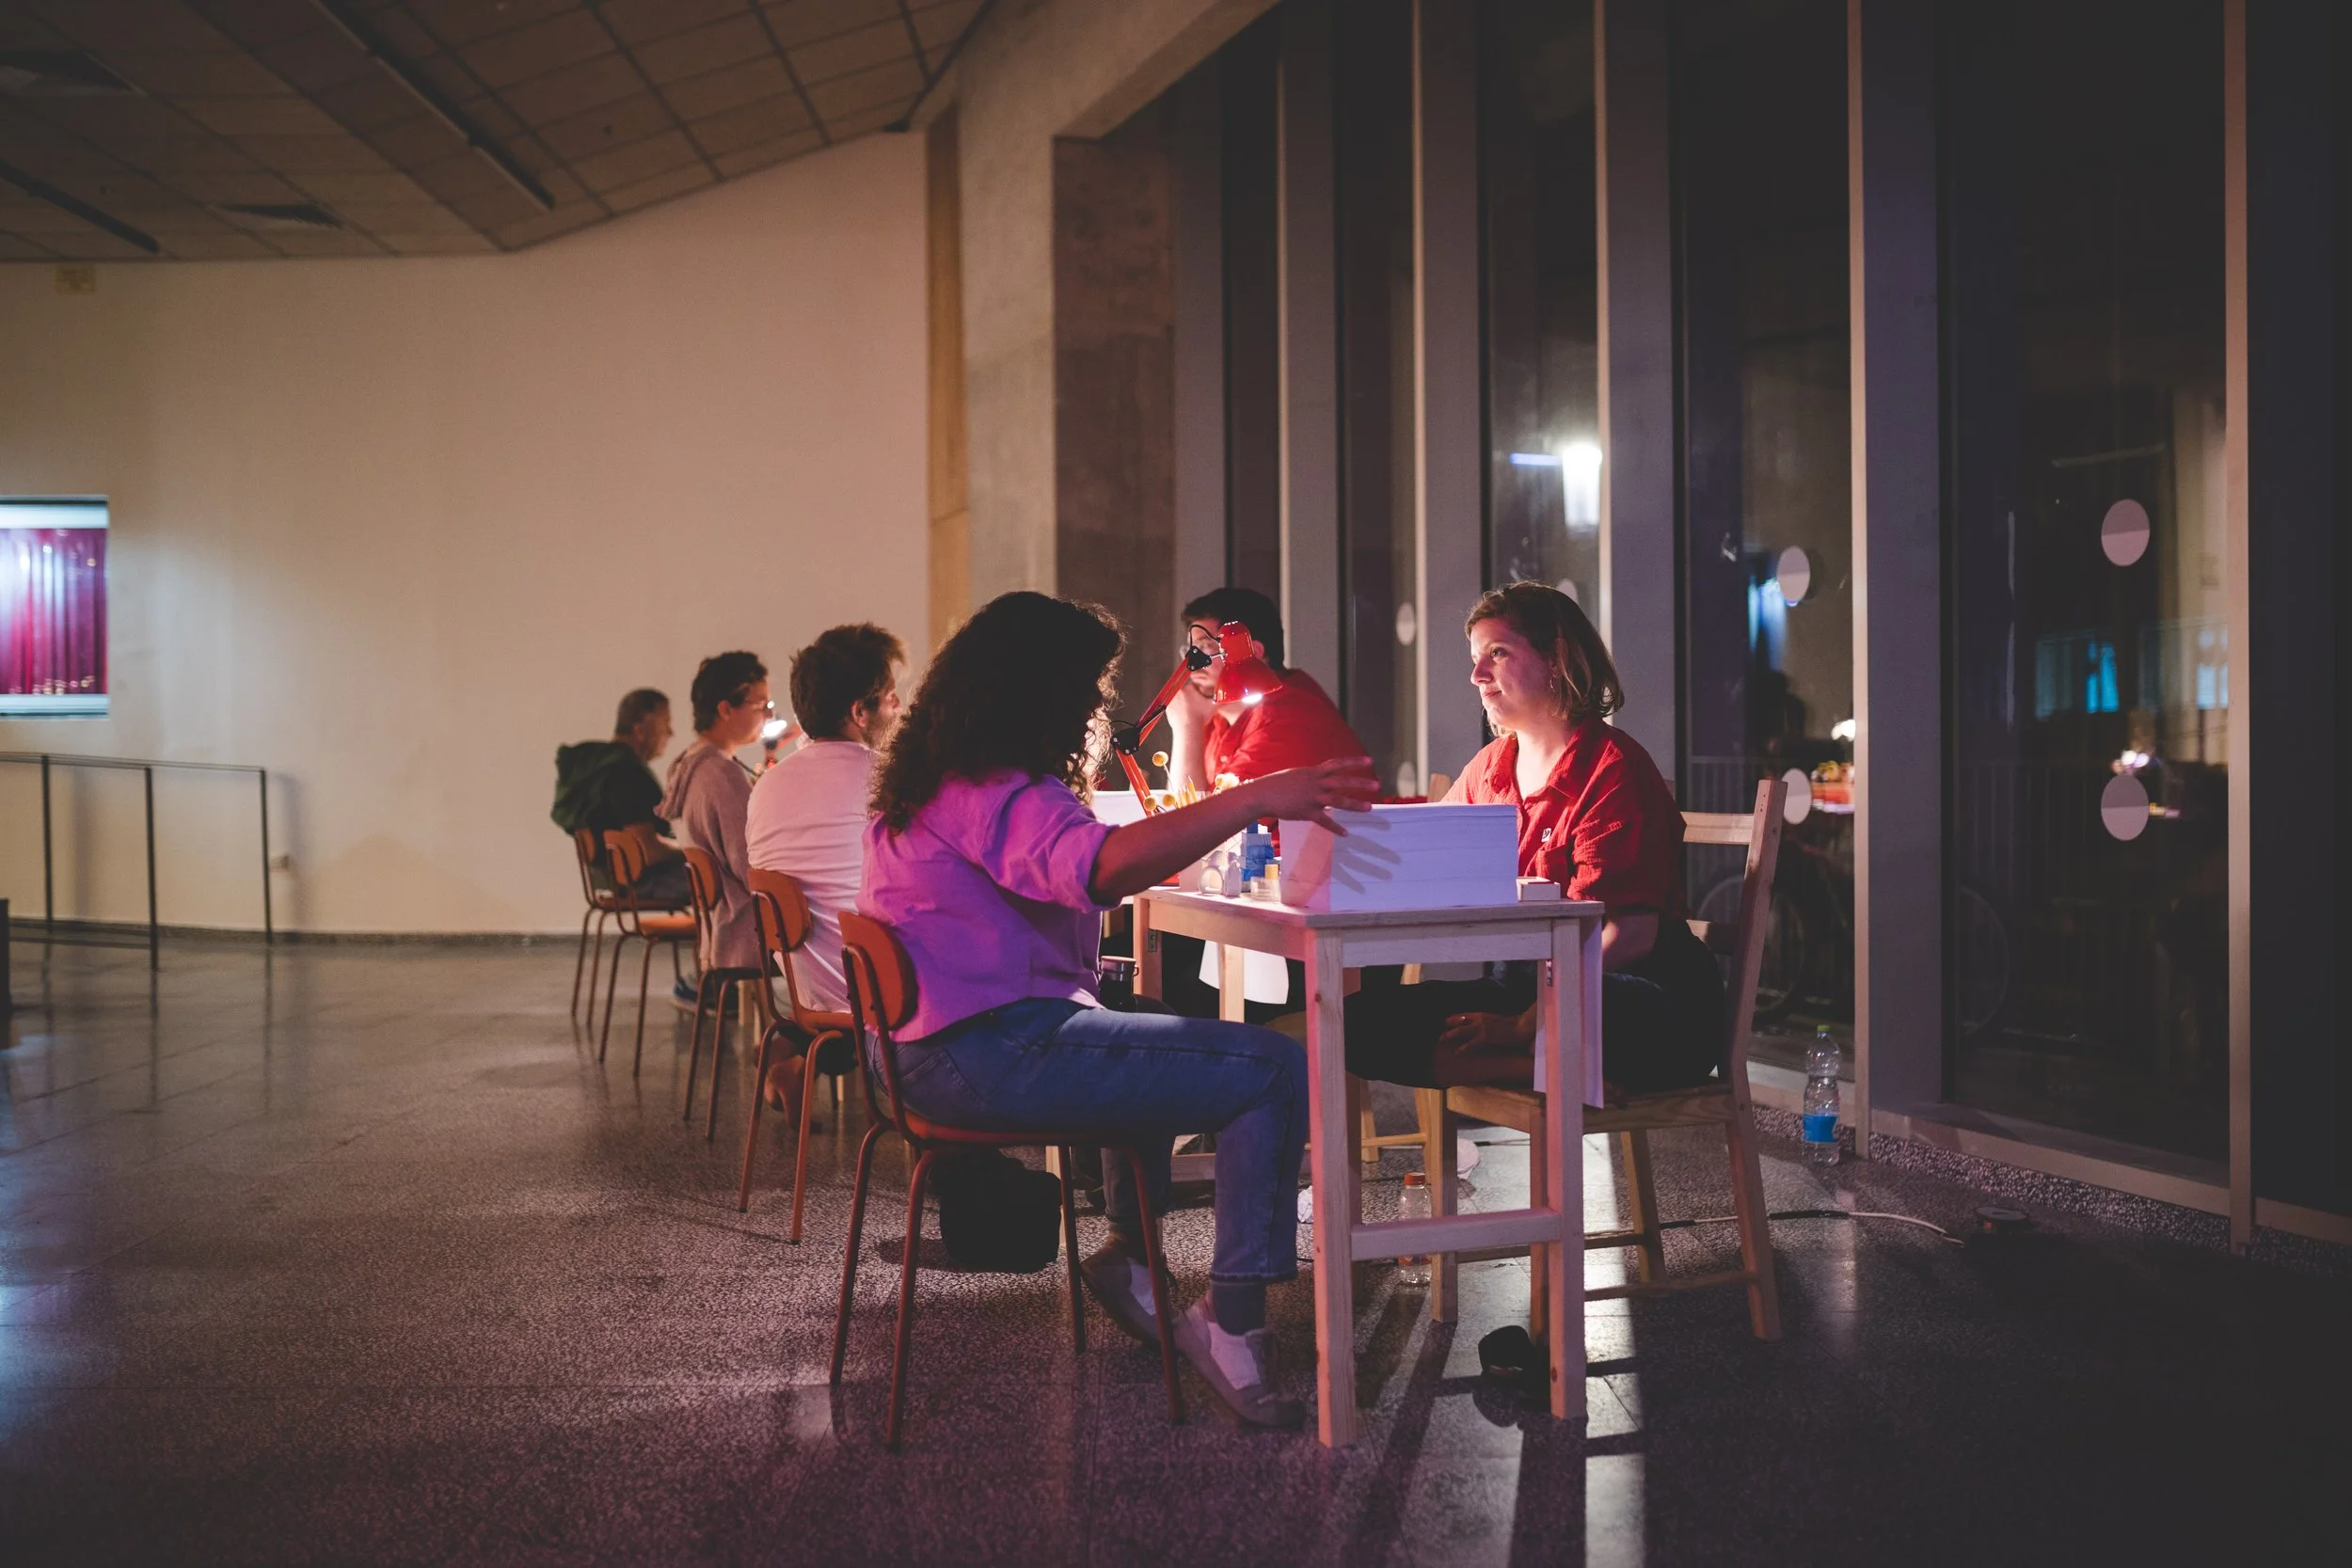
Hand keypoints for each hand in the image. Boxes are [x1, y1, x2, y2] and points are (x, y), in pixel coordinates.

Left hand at [1166, 680, 1214, 732]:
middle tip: (1194, 706)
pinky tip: (1182, 714)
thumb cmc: (1201, 717)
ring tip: (1188, 711)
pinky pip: (1173, 705)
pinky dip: (1177, 708)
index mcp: (1189, 688)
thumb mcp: (1213, 704)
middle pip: (1185, 691)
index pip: (1193, 686)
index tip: (1199, 700)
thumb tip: (1219, 690)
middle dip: (1189, 697)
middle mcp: (1179, 691)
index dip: (1197, 693)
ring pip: (1178, 697)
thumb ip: (1216, 695)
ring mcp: (1171, 699)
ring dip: (1182, 702)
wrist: (1188, 728)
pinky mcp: (1167, 707)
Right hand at [1241, 756, 1380, 832]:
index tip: (1369, 761)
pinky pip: (1325, 821)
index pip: (1338, 764)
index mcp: (1314, 772)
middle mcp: (1316, 783)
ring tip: (1369, 808)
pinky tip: (1346, 833)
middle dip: (1360, 783)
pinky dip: (1336, 828)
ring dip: (1355, 805)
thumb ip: (1312, 776)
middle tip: (1376, 785)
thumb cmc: (1277, 783)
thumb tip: (1321, 775)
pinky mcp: (1307, 812)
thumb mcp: (1297, 774)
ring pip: (1338, 801)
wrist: (1262, 794)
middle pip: (1343, 782)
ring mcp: (1313, 798)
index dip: (1354, 762)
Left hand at [1435, 1011, 1533, 1052]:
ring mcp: (1482, 1028)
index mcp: (1481, 1014)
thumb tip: (1477, 1024)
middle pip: (1458, 1021)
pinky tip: (1456, 1053)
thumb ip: (1485, 1021)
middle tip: (1437, 1033)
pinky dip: (1462, 1049)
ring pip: (1461, 1031)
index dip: (1451, 1019)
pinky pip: (1471, 1044)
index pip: (1462, 1015)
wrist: (1522, 1026)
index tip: (1442, 1022)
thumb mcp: (1495, 1019)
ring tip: (1440, 1040)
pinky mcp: (1486, 1037)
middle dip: (1447, 1027)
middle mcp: (1479, 1019)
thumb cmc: (1511, 1024)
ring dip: (1450, 1035)